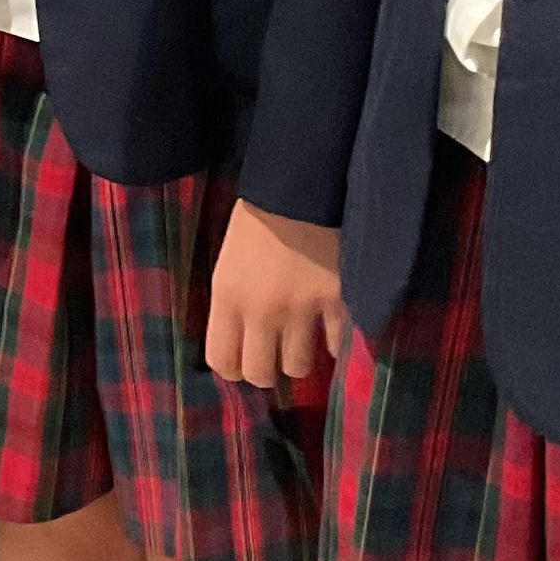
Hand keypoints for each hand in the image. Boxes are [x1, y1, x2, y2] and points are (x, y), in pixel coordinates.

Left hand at [206, 201, 349, 390]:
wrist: (300, 186)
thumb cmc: (257, 218)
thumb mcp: (227, 262)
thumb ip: (231, 303)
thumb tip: (242, 340)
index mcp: (227, 298)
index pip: (222, 361)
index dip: (233, 369)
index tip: (243, 362)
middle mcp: (262, 311)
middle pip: (260, 374)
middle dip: (266, 371)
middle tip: (274, 358)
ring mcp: (301, 308)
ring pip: (298, 367)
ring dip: (299, 359)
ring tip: (302, 344)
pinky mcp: (337, 300)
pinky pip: (336, 343)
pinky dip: (334, 344)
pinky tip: (332, 335)